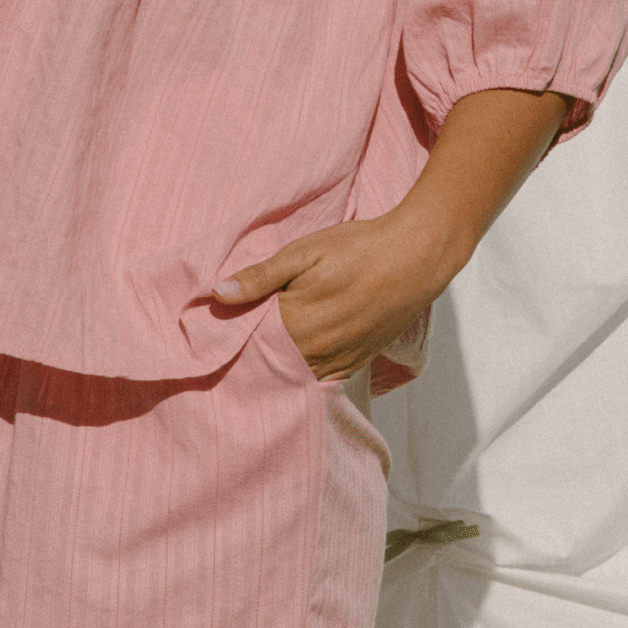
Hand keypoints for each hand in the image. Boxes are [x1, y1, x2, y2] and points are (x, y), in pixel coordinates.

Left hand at [215, 207, 466, 382]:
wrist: (416, 256)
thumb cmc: (358, 248)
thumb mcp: (304, 252)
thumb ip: (261, 277)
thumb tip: (218, 294)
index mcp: (297, 323)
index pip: (248, 343)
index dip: (229, 338)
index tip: (211, 334)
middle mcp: (317, 351)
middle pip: (269, 365)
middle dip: (248, 357)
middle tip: (228, 347)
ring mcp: (340, 361)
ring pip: (294, 377)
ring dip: (276, 369)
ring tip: (256, 355)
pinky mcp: (357, 362)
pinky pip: (320, 378)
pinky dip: (302, 373)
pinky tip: (292, 359)